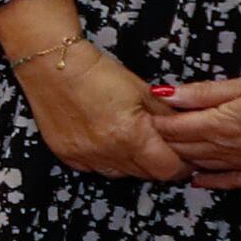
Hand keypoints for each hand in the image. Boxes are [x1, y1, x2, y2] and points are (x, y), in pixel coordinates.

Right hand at [9, 35, 184, 180]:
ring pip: (121, 174)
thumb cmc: (97, 72)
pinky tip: (106, 140)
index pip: (168, 169)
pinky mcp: (67, 156)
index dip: (181, 165)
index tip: (183, 156)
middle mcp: (107, 152)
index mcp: (131, 135)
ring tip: (131, 140)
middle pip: (146, 175)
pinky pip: (96, 168)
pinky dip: (106, 159)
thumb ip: (167, 116)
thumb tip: (187, 131)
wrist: (52, 66)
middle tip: (158, 144)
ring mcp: (85, 156)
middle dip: (157, 162)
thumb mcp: (143, 91)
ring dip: (131, 163)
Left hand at [141, 71, 240, 190]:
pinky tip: (197, 179)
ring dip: (183, 159)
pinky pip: (231, 182)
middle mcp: (229, 150)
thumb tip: (165, 94)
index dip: (155, 123)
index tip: (140, 117)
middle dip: (163, 142)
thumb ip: (203, 93)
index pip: (175, 129)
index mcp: (221, 125)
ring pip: (203, 166)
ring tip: (165, 152)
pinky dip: (211, 181)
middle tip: (146, 135)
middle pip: (185, 149)